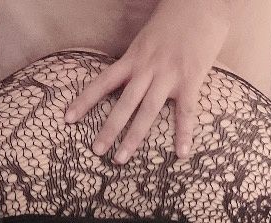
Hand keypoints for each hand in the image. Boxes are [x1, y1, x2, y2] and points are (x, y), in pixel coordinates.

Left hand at [64, 0, 231, 162]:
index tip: (67, 119)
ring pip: (147, 111)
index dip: (84, 101)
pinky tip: (181, 153)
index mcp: (133, 58)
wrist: (203, 1)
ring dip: (133, 137)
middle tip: (96, 150)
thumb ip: (136, 61)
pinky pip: (186, 111)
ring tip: (120, 159)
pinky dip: (184, 133)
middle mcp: (147, 68)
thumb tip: (123, 81)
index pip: (103, 82)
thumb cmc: (174, 18)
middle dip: (109, 129)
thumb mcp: (146, 38)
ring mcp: (169, 75)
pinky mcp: (191, 79)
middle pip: (124, 104)